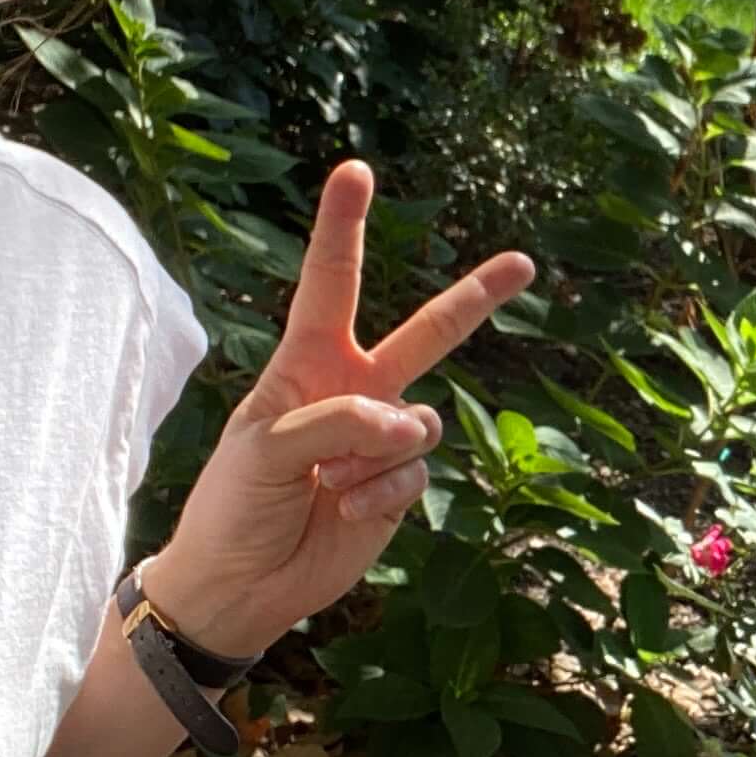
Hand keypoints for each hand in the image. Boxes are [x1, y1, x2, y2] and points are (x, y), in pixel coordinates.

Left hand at [146, 162, 534, 659]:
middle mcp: (352, 391)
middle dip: (476, 297)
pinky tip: (342, 513)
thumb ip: (337, 421)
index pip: (329, 284)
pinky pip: (415, 472)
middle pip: (425, 333)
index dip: (343, 228)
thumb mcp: (263, 449)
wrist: (242, 584)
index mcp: (304, 364)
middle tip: (523, 264)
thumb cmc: (232, 505)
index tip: (355, 172)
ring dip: (379, 452)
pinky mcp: (398, 486)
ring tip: (330, 484)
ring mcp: (380, 440)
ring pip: (421, 419)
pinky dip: (381, 493)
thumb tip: (409, 424)